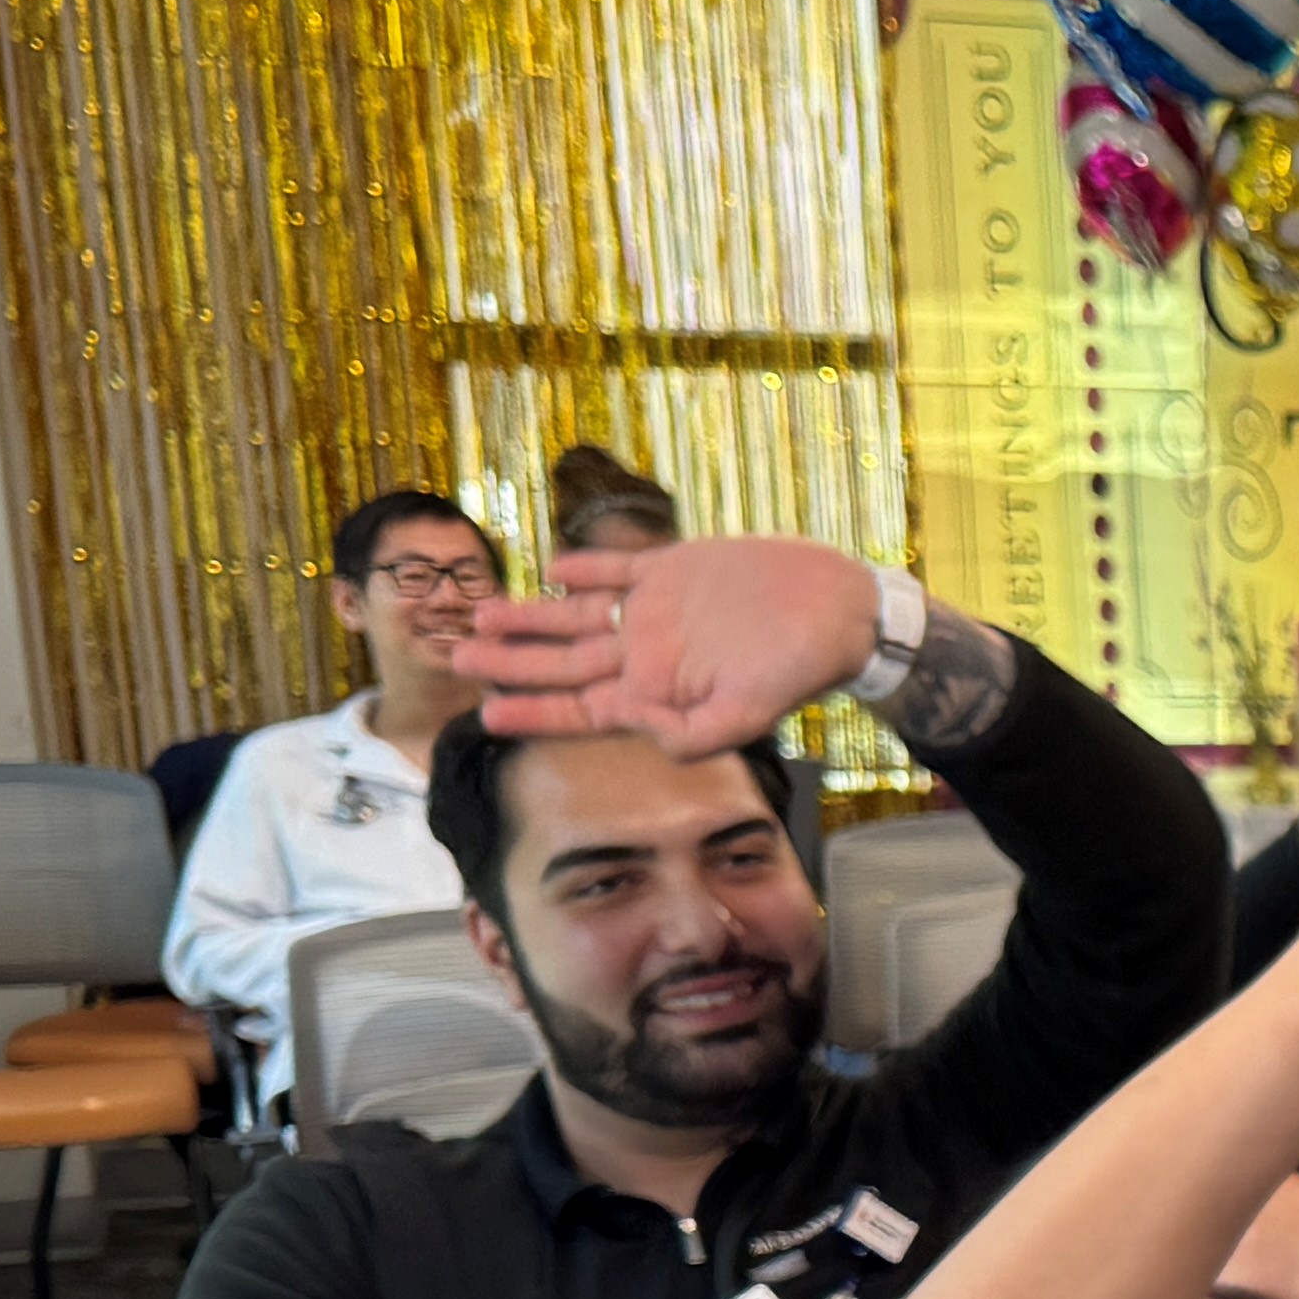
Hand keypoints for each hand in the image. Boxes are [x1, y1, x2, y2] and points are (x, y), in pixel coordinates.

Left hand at [465, 537, 877, 756]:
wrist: (840, 611)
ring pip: (575, 616)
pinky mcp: (671, 568)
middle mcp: (648, 654)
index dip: (533, 712)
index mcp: (659, 693)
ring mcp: (655, 611)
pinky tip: (549, 571)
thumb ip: (692, 732)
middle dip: (510, 662)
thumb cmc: (802, 668)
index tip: (485, 714)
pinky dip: (582, 567)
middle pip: (564, 662)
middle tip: (457, 658)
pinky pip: (615, 567)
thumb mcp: (751, 712)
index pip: (582, 709)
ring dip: (530, 616)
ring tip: (481, 614)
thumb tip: (634, 727)